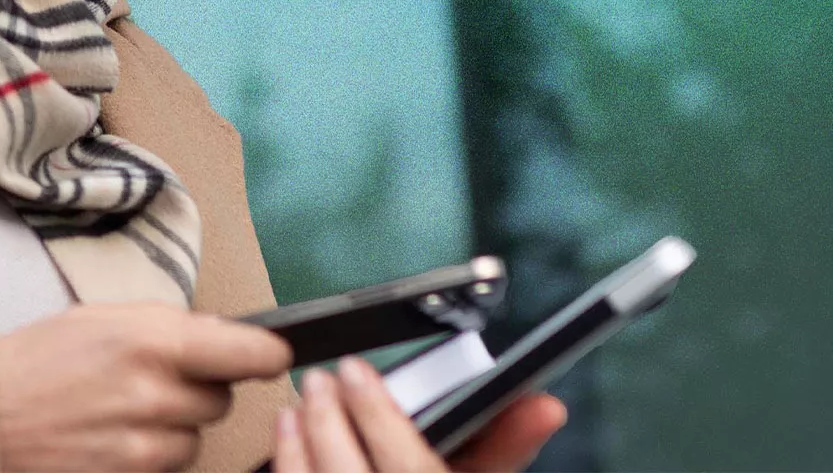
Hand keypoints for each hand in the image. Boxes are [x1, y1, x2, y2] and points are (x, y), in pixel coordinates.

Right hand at [0, 304, 291, 470]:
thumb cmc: (38, 358)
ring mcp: (145, 443)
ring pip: (197, 438)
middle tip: (155, 379)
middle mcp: (155, 393)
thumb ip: (168, 324)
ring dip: (175, 426)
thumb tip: (226, 334)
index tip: (272, 355)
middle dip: (198, 389)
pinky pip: (171, 466)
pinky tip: (115, 436)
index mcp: (152, 339)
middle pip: (222, 399)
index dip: (266, 354)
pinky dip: (153, 454)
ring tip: (125, 410)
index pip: (250, 353)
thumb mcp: (102, 317)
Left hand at [271, 357, 567, 472]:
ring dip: (302, 440)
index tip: (357, 371)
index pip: (413, 471)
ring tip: (303, 401)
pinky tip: (288, 434)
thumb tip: (544, 405)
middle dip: (329, 421)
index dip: (381, 419)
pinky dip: (289, 461)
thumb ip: (505, 447)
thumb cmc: (431, 472)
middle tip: (322, 378)